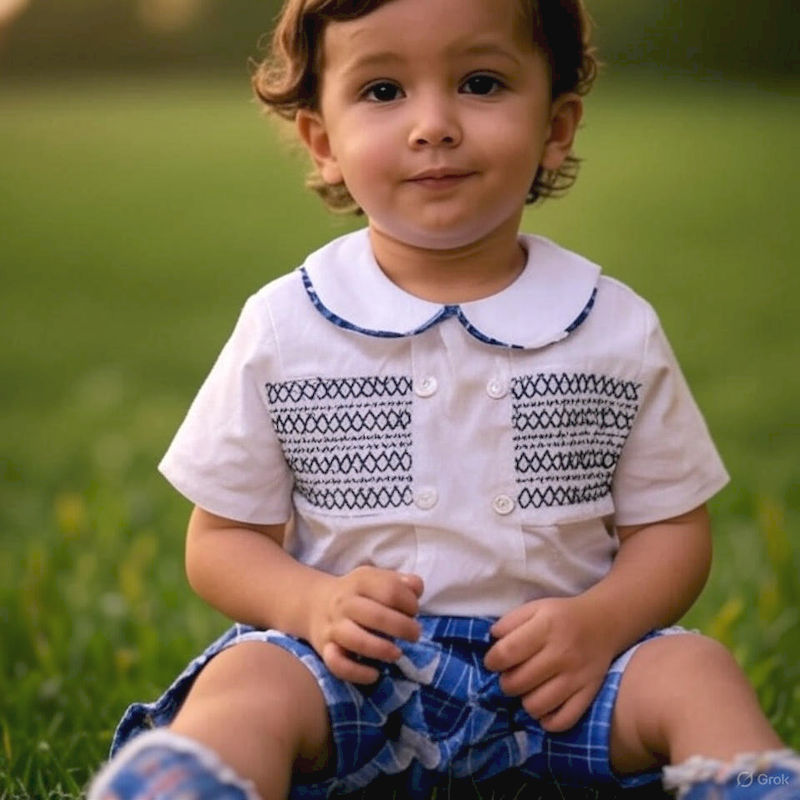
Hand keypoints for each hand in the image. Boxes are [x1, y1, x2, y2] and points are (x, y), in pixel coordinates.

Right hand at [307, 566, 423, 683]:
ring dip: (381, 649)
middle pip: (375, 616)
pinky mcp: (325, 650)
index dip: (409, 603)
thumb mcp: (377, 579)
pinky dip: (357, 672)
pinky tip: (374, 674)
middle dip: (402, 627)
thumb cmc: (358, 594)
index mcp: (361, 581)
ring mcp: (333, 627)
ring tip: (397, 654)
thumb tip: (417, 588)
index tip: (414, 611)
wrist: (316, 604)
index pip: (390, 590)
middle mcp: (345, 603)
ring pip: (355, 640)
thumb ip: (401, 583)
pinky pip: (337, 664)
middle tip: (414, 635)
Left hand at [483, 595, 616, 731]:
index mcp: (545, 627)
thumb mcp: (534, 608)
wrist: (603, 623)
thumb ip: (509, 622)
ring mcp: (576, 677)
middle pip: (518, 682)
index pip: (507, 652)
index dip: (492, 661)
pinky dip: (548, 720)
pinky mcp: (589, 694)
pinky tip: (544, 707)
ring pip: (537, 706)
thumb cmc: (561, 616)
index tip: (493, 662)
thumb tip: (491, 640)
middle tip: (510, 676)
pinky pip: (563, 720)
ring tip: (528, 690)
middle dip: (506, 683)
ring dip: (525, 701)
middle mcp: (561, 653)